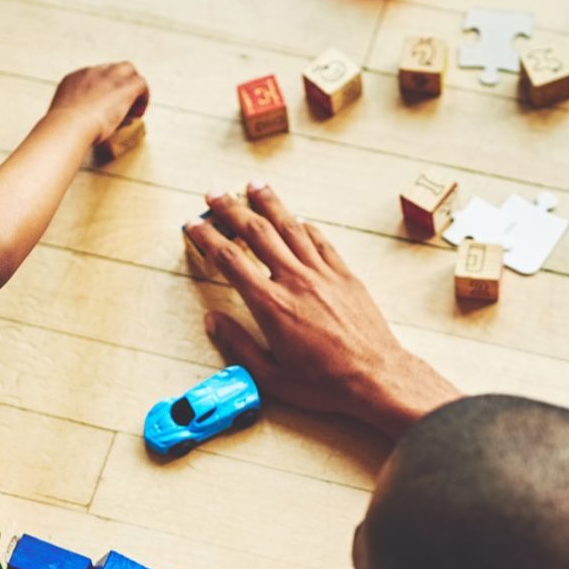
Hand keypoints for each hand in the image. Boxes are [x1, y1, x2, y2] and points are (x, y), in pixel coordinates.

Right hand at [48, 62, 149, 144]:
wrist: (68, 126)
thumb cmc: (62, 130)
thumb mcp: (59, 120)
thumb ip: (66, 120)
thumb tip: (65, 132)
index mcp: (74, 78)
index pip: (93, 77)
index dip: (102, 90)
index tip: (104, 106)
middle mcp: (92, 73)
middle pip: (112, 70)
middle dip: (118, 85)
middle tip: (121, 106)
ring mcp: (109, 77)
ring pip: (128, 72)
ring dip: (132, 88)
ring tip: (133, 108)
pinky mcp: (125, 87)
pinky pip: (141, 84)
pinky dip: (143, 97)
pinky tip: (139, 113)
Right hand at [184, 184, 460, 440]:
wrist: (375, 376)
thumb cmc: (324, 383)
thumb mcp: (270, 375)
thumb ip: (238, 345)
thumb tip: (213, 320)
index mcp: (271, 305)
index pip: (230, 259)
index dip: (206, 238)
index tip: (193, 226)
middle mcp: (295, 280)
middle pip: (257, 231)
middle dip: (230, 209)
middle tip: (213, 194)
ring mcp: (322, 273)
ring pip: (289, 226)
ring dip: (268, 203)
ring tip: (252, 185)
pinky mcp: (345, 275)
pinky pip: (320, 240)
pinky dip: (303, 226)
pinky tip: (296, 219)